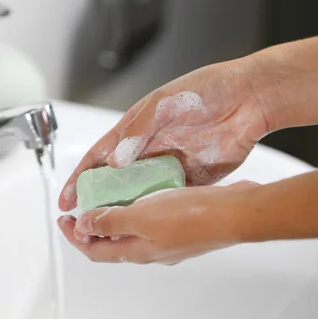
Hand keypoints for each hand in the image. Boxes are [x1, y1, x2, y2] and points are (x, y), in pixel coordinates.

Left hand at [57, 180, 258, 264]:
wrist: (234, 214)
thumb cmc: (193, 217)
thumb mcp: (142, 217)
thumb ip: (111, 221)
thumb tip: (84, 227)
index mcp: (137, 251)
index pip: (94, 250)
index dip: (75, 236)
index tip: (63, 219)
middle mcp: (150, 249)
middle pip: (110, 242)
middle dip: (91, 227)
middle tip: (79, 210)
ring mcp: (166, 240)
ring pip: (130, 231)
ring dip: (113, 217)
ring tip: (104, 198)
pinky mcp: (180, 226)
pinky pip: (149, 220)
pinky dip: (136, 209)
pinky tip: (139, 192)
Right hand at [58, 59, 269, 211]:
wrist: (250, 98)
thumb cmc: (206, 90)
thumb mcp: (164, 104)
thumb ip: (138, 131)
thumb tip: (114, 161)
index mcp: (136, 129)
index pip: (100, 156)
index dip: (81, 176)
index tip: (67, 198)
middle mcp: (148, 149)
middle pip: (116, 180)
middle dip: (98, 200)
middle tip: (83, 220)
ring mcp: (169, 165)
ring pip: (140, 193)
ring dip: (125, 209)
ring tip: (110, 228)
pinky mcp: (191, 178)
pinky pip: (169, 198)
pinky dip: (156, 210)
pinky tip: (146, 223)